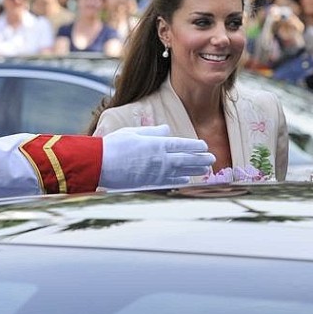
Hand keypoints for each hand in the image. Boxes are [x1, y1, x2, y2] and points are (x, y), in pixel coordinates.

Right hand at [99, 124, 213, 188]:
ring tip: (206, 169)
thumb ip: (152, 132)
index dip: (195, 146)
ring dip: (195, 170)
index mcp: (156, 144)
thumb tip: (166, 130)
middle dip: (200, 159)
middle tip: (212, 159)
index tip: (204, 146)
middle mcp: (160, 159)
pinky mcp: (149, 183)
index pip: (182, 145)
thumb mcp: (133, 132)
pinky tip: (187, 180)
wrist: (100, 164)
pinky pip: (169, 182)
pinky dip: (180, 180)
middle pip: (186, 159)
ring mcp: (155, 173)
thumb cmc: (114, 146)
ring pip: (181, 172)